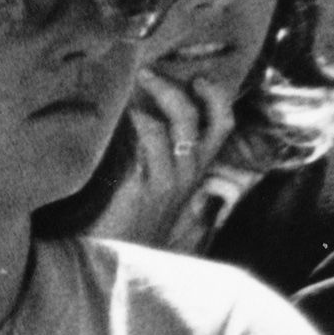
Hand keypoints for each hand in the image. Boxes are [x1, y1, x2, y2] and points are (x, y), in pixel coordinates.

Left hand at [89, 64, 229, 250]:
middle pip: (209, 121)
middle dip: (187, 90)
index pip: (221, 126)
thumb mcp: (146, 186)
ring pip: (181, 127)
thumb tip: (138, 116)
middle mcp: (189, 175)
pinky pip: (153, 145)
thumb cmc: (124, 223)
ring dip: (161, 97)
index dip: (217, 99)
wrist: (112, 263)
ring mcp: (171, 182)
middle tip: (152, 72)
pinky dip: (143, 123)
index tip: (199, 77)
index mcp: (193, 171)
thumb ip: (150, 157)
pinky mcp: (148, 190)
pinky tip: (127, 113)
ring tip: (137, 82)